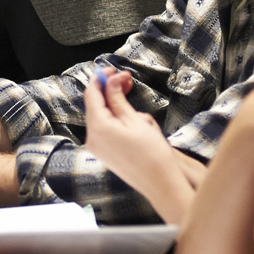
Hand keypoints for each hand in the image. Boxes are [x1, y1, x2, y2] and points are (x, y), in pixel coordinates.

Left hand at [84, 68, 204, 222]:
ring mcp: (97, 148)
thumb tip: (110, 82)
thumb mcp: (135, 120)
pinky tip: (129, 113)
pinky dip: (114, 118)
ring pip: (101, 116)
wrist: (161, 184)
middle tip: (125, 79)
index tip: (111, 69)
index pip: (92, 95)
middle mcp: (92, 138)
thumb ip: (117, 99)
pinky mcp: (105, 154)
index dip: (100, 79)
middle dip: (109, 90)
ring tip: (130, 94)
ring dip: (113, 103)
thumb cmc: (152, 154)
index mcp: (98, 128)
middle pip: (95, 105)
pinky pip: (105, 129)